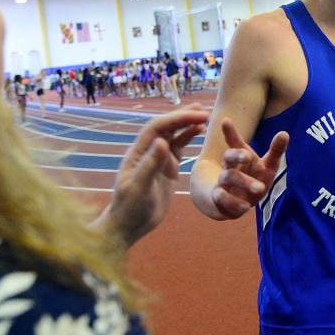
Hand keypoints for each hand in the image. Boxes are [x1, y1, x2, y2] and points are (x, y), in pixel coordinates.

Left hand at [98, 103, 208, 246]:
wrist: (129, 225)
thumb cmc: (130, 208)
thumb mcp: (139, 188)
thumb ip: (150, 164)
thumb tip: (161, 141)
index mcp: (138, 152)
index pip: (158, 127)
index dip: (177, 118)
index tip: (196, 115)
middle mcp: (148, 151)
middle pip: (166, 126)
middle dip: (184, 116)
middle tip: (204, 109)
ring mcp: (158, 159)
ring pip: (174, 135)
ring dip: (187, 123)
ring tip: (205, 115)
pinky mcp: (167, 168)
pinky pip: (179, 148)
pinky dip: (189, 137)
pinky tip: (199, 131)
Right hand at [211, 118, 288, 218]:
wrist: (232, 202)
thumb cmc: (252, 178)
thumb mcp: (266, 165)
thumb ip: (275, 150)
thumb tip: (284, 132)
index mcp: (239, 157)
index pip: (235, 142)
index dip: (230, 132)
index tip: (225, 120)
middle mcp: (229, 168)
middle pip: (229, 157)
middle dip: (237, 156)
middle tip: (248, 155)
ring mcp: (222, 183)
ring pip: (228, 178)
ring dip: (243, 182)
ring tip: (260, 189)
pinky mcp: (220, 200)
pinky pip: (223, 200)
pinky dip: (233, 204)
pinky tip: (245, 207)